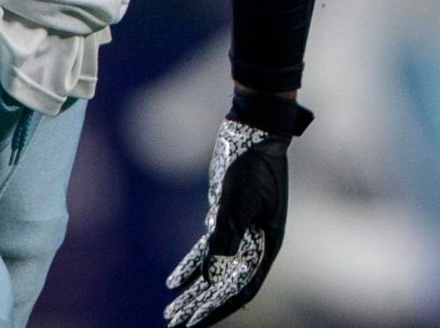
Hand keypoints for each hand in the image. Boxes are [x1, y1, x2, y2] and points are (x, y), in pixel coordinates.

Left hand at [164, 92, 311, 327]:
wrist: (253, 132)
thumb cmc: (252, 165)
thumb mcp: (239, 200)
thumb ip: (227, 235)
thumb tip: (213, 270)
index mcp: (267, 243)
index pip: (242, 288)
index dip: (218, 308)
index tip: (194, 323)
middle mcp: (255, 242)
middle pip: (226, 285)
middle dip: (201, 306)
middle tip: (175, 324)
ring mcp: (239, 231)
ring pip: (214, 271)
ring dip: (193, 291)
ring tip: (171, 311)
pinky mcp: (224, 218)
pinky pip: (206, 251)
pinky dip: (190, 267)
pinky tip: (173, 281)